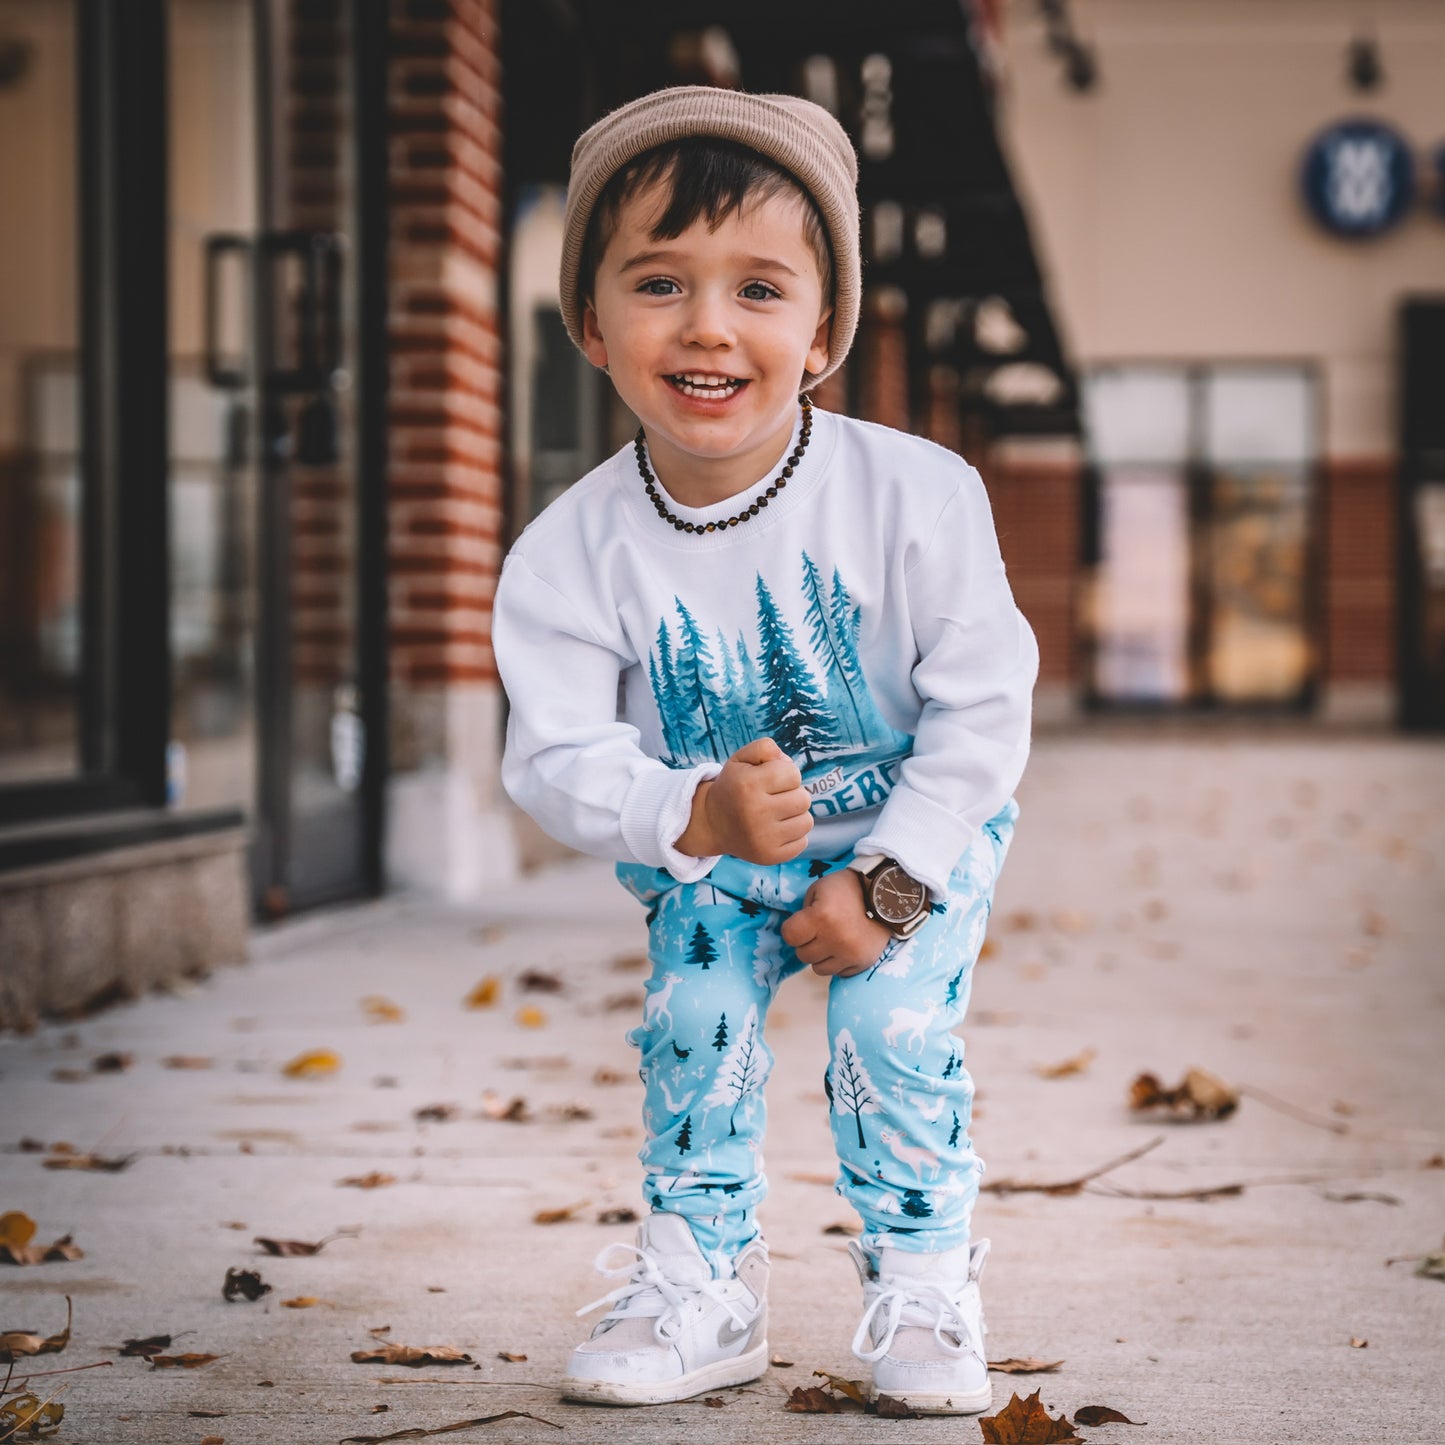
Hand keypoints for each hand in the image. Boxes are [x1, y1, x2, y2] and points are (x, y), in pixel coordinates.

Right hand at [675, 737, 813, 864]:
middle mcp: (755, 813)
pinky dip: (793, 835)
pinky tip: (776, 830)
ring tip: (776, 813)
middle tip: (774, 798)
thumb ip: (765, 748)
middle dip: (793, 794)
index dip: (785, 773)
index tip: (770, 780)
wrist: (712, 823)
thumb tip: (788, 762)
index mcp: (748, 785)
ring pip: (807, 821)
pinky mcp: (769, 857)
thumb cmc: (734, 787)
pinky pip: (802, 842)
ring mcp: (763, 838)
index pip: (793, 773)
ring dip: (795, 815)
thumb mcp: (741, 759)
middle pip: (804, 798)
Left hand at [781, 868, 892, 977]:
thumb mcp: (819, 889)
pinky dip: (838, 962)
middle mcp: (835, 939)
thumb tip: (796, 935)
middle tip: (821, 929)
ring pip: (818, 969)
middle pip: (803, 955)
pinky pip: (838, 973)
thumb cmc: (848, 888)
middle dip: (808, 942)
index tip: (803, 922)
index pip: (789, 936)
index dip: (793, 928)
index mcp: (821, 917)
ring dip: (822, 956)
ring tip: (833, 939)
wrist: (886, 894)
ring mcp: (850, 954)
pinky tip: (846, 946)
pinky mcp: (863, 962)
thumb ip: (803, 912)